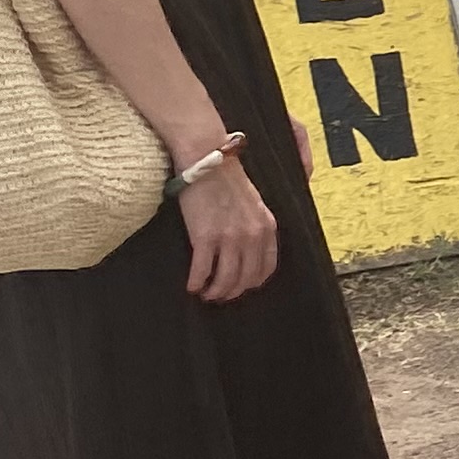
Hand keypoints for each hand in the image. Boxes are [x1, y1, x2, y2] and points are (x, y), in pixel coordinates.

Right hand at [179, 153, 279, 302]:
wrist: (207, 162)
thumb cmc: (227, 180)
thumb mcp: (254, 203)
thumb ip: (256, 226)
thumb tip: (248, 249)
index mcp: (267, 227)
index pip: (266, 267)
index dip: (253, 282)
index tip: (242, 287)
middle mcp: (252, 236)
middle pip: (246, 278)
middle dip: (233, 292)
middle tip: (220, 295)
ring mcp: (230, 238)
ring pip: (225, 280)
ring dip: (215, 292)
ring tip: (205, 294)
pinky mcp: (206, 238)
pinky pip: (202, 271)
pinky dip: (196, 282)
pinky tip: (191, 285)